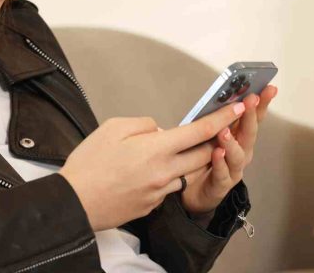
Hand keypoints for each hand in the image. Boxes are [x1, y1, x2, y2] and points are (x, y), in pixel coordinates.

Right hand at [59, 102, 245, 230]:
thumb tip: (160, 130)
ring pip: (185, 172)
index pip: (200, 131)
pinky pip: (167, 187)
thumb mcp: (113, 128)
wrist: (73, 203)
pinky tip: (141, 175)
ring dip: (184, 161)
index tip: (240, 108)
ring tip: (161, 154)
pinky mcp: (153, 206)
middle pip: (203, 155)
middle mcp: (165, 171)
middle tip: (211, 130)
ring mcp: (160, 191)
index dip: (223, 118)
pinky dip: (164, 177)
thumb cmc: (88, 164)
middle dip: (212, 142)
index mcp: (157, 148)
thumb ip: (144, 124)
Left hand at [180, 85, 277, 215]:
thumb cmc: (205, 157)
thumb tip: (221, 93)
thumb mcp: (211, 134)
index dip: (262, 103)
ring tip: (225, 131)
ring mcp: (234, 169)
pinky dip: (220, 163)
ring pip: (238, 155)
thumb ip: (218, 118)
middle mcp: (243, 152)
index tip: (269, 88)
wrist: (196, 191)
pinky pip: (222, 173)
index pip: (255, 117)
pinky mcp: (222, 184)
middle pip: (249, 133)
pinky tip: (216, 153)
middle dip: (251, 116)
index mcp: (241, 137)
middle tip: (250, 100)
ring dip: (232, 142)